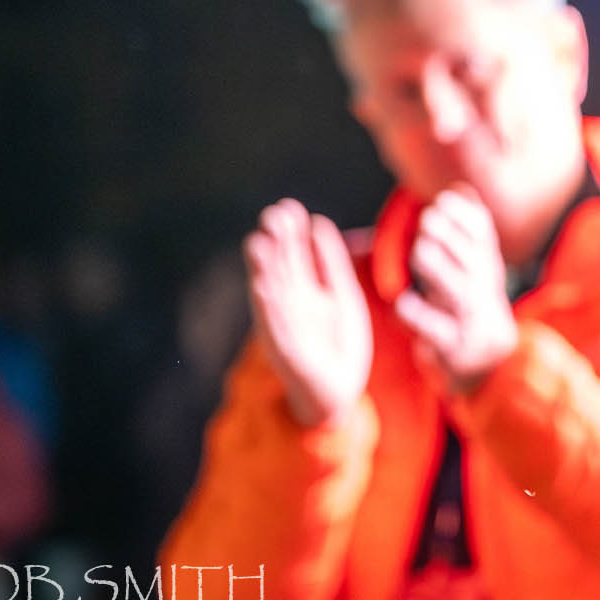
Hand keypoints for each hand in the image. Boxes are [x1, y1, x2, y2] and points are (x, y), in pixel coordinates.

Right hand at [243, 199, 372, 426]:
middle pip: (280, 268)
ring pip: (272, 293)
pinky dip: (268, 307)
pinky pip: (275, 326)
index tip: (288, 207)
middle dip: (275, 243)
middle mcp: (289, 304)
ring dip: (264, 270)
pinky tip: (262, 287)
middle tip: (272, 216)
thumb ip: (330, 262)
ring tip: (258, 244)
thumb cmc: (339, 342)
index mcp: (303, 288)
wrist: (340, 391)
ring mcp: (284, 326)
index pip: (293, 253)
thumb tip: (318, 221)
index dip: (290, 232)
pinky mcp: (286, 351)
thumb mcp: (341, 295)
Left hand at [395, 186, 519, 395]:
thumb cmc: (469, 304)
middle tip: (427, 219)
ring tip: (420, 251)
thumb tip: (460, 189)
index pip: (483, 235)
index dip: (465, 215)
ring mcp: (469, 318)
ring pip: (457, 291)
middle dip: (450, 236)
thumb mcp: (475, 267)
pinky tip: (401, 303)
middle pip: (471, 258)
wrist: (488, 360)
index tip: (443, 200)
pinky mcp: (453, 345)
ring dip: (439, 268)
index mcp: (485, 265)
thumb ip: (468, 230)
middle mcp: (481, 289)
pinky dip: (418, 316)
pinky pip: (437, 330)